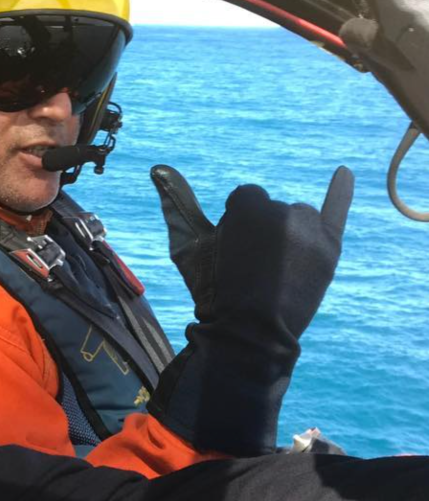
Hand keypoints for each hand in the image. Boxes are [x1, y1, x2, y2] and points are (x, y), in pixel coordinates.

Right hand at [150, 164, 353, 335]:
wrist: (250, 332)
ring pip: (300, 216)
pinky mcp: (330, 248)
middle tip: (255, 266)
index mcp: (248, 206)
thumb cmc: (212, 289)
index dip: (237, 225)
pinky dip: (340, 191)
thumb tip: (157, 168)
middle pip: (273, 208)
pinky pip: (337, 209)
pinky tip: (344, 172)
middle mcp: (283, 211)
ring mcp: (310, 230)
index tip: (235, 252)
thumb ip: (175, 203)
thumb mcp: (187, 244)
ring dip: (291, 232)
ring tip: (280, 266)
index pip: (247, 198)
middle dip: (263, 231)